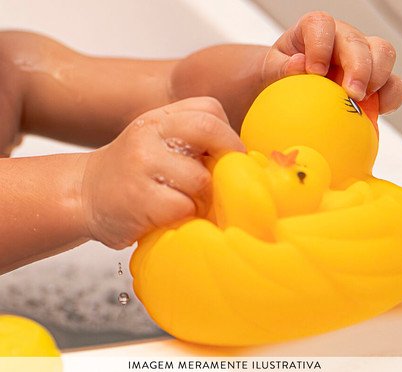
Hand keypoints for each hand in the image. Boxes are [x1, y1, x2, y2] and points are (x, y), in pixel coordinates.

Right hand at [81, 97, 244, 248]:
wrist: (84, 194)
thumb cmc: (132, 173)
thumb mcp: (156, 142)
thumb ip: (192, 141)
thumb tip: (239, 158)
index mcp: (158, 118)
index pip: (209, 110)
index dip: (228, 135)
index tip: (230, 157)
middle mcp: (149, 134)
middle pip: (209, 131)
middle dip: (228, 158)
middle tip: (228, 180)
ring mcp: (142, 164)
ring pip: (201, 179)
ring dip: (203, 198)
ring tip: (188, 203)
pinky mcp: (140, 198)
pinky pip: (185, 207)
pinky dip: (186, 216)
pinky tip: (171, 216)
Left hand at [262, 11, 401, 113]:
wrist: (290, 89)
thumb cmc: (280, 74)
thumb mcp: (270, 69)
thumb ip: (279, 68)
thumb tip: (298, 65)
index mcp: (314, 30)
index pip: (321, 25)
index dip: (321, 46)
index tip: (315, 72)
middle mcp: (342, 38)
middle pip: (358, 42)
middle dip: (358, 67)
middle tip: (351, 94)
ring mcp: (362, 56)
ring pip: (384, 53)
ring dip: (378, 77)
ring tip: (362, 100)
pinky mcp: (374, 79)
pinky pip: (395, 83)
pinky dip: (392, 96)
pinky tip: (379, 110)